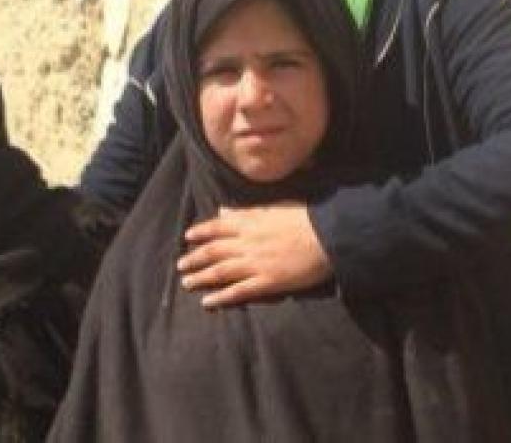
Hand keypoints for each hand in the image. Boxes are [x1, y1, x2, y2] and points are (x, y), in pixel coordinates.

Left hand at [178, 202, 332, 307]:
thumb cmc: (307, 219)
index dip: (201, 232)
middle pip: (214, 251)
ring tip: (186, 283)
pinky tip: (208, 302)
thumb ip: (247, 211)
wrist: (329, 237)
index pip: (218, 227)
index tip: (188, 237)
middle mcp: (248, 243)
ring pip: (221, 271)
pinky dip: (221, 297)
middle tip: (181, 265)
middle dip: (195, 258)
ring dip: (201, 277)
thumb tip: (223, 210)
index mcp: (251, 222)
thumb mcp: (275, 207)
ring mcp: (256, 264)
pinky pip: (239, 292)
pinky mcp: (268, 283)